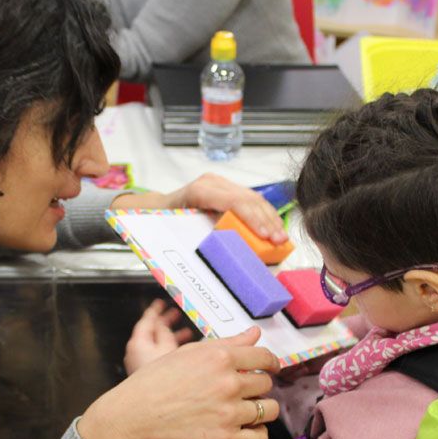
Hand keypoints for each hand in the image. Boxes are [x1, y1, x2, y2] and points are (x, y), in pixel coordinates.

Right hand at [78, 326, 280, 438]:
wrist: (135, 414)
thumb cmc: (158, 379)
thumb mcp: (190, 352)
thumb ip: (227, 343)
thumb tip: (256, 333)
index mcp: (221, 357)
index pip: (264, 358)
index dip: (270, 363)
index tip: (269, 368)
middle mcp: (229, 383)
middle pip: (266, 383)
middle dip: (258, 386)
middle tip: (243, 391)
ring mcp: (228, 413)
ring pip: (268, 410)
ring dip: (261, 409)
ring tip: (246, 410)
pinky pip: (260, 437)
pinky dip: (257, 433)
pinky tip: (246, 428)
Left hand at [112, 173, 287, 243]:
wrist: (155, 209)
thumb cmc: (163, 222)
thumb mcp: (180, 231)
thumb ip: (203, 239)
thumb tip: (228, 255)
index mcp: (200, 191)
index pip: (234, 202)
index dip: (252, 219)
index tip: (265, 236)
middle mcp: (212, 183)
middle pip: (248, 199)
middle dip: (267, 221)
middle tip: (280, 241)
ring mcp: (220, 183)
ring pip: (254, 198)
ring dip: (270, 218)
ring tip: (282, 238)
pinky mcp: (227, 189)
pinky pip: (250, 200)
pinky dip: (264, 215)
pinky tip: (273, 229)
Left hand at [125, 299, 194, 375]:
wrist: (154, 405)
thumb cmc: (158, 378)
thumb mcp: (167, 348)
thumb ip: (165, 332)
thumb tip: (163, 324)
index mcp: (138, 342)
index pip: (146, 320)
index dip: (155, 310)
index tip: (160, 303)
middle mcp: (136, 352)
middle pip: (151, 331)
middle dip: (166, 323)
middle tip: (176, 314)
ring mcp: (140, 363)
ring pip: (157, 344)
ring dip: (171, 337)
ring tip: (186, 332)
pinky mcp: (147, 374)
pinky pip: (159, 355)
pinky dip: (170, 350)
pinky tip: (184, 352)